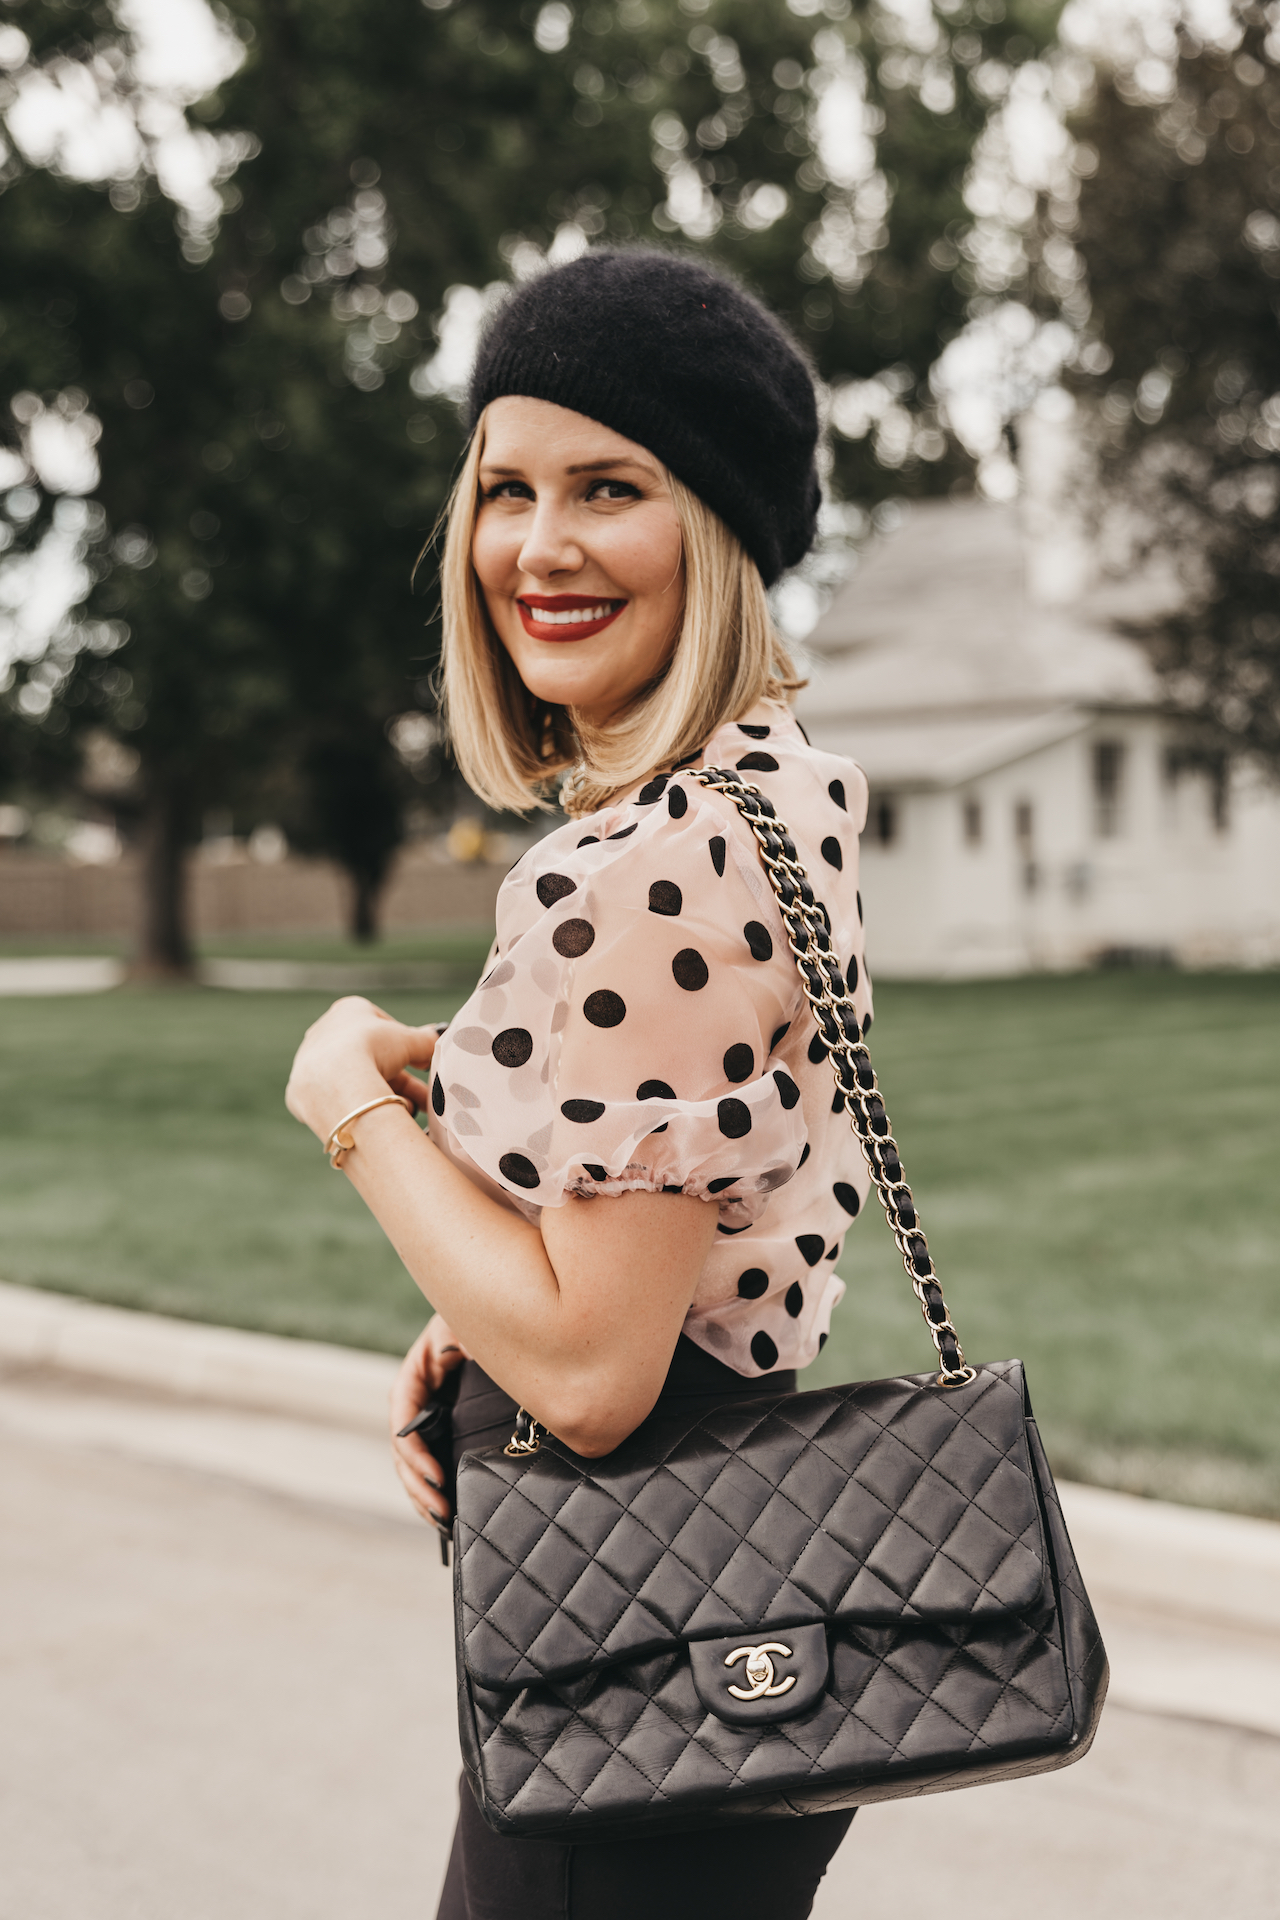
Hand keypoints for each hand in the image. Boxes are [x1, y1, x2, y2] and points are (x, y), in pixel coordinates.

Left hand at [285, 995, 438, 1141]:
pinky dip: (361, 1107)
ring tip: (410, 1111)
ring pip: (355, 1081)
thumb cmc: (374, 1048)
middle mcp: (323, 1032)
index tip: (420, 1063)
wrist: (335, 1081)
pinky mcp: (301, 1092)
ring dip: (385, 1095)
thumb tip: (437, 1041)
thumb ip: (426, 1040)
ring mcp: (309, 1063)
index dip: (406, 1047)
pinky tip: (380, 1117)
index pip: (382, 1027)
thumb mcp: (411, 1040)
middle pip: (370, 1057)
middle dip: (400, 1078)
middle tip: (423, 1096)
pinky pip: (337, 1099)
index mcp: (347, 1010)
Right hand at [390, 1314, 469, 1526]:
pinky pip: (434, 1459)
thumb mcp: (474, 1327)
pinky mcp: (449, 1426)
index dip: (414, 1451)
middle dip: (417, 1483)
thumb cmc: (489, 1313)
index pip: (402, 1416)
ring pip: (413, 1461)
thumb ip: (467, 1343)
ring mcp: (433, 1413)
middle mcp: (419, 1395)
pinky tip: (446, 1511)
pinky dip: (434, 1487)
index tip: (436, 1476)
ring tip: (441, 1520)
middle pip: (403, 1448)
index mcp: (417, 1371)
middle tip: (441, 1510)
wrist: (508, 1314)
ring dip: (422, 1493)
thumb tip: (466, 1359)